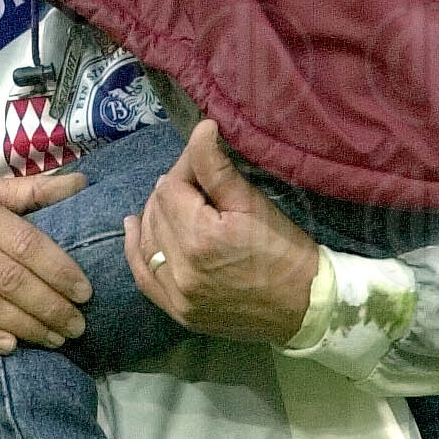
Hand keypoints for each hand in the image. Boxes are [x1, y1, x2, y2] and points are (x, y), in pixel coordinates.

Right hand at [0, 169, 91, 352]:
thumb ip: (31, 190)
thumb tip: (81, 183)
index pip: (27, 244)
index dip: (59, 270)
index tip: (85, 291)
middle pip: (12, 280)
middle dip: (50, 306)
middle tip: (78, 326)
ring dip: (26, 325)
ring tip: (55, 340)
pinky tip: (10, 346)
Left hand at [123, 120, 318, 343]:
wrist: (305, 306)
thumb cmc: (284, 250)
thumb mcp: (253, 203)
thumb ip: (216, 167)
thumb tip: (200, 127)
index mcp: (201, 237)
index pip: (170, 187)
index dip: (183, 169)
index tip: (201, 165)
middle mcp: (180, 268)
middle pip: (156, 211)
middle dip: (172, 192)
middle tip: (196, 186)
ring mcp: (176, 294)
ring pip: (146, 239)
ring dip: (155, 216)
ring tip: (171, 202)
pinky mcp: (177, 311)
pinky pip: (143, 275)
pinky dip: (136, 249)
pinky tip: (134, 226)